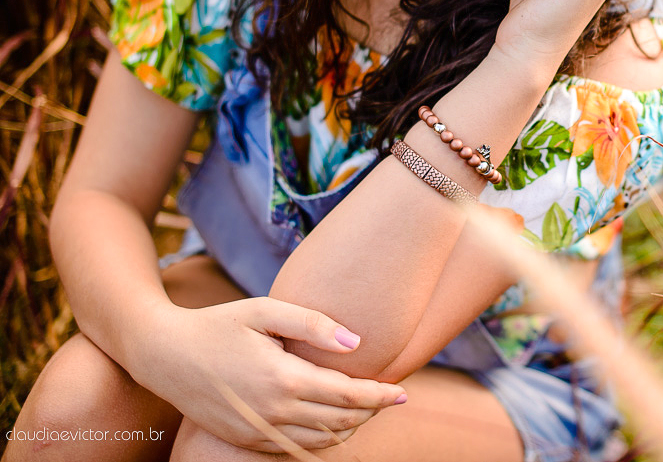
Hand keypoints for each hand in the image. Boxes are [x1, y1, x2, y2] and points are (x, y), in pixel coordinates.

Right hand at [130, 297, 408, 451]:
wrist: (163, 354)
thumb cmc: (218, 324)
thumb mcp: (265, 311)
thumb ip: (313, 324)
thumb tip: (356, 343)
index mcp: (284, 379)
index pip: (347, 396)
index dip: (380, 396)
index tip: (402, 392)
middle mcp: (273, 412)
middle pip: (340, 421)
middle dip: (370, 411)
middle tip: (389, 397)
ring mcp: (258, 430)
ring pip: (320, 441)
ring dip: (349, 427)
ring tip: (366, 408)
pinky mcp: (245, 439)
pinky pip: (295, 449)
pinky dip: (321, 439)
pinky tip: (332, 422)